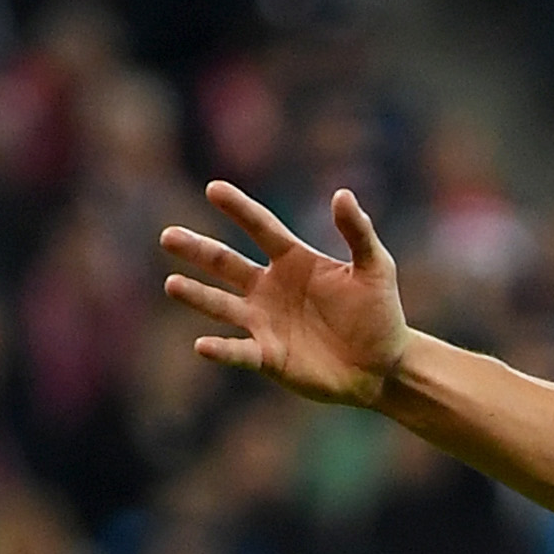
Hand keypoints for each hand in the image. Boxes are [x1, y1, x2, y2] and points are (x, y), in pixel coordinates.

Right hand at [159, 181, 410, 407]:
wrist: (385, 365)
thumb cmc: (380, 314)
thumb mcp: (376, 269)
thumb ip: (358, 233)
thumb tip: (343, 194)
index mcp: (293, 260)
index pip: (261, 228)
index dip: (239, 209)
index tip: (214, 188)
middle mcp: (269, 288)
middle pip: (226, 263)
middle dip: (198, 250)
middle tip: (168, 235)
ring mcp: (264, 322)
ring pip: (221, 305)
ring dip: (197, 295)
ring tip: (172, 284)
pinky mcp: (268, 356)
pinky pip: (239, 352)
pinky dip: (222, 349)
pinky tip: (202, 345)